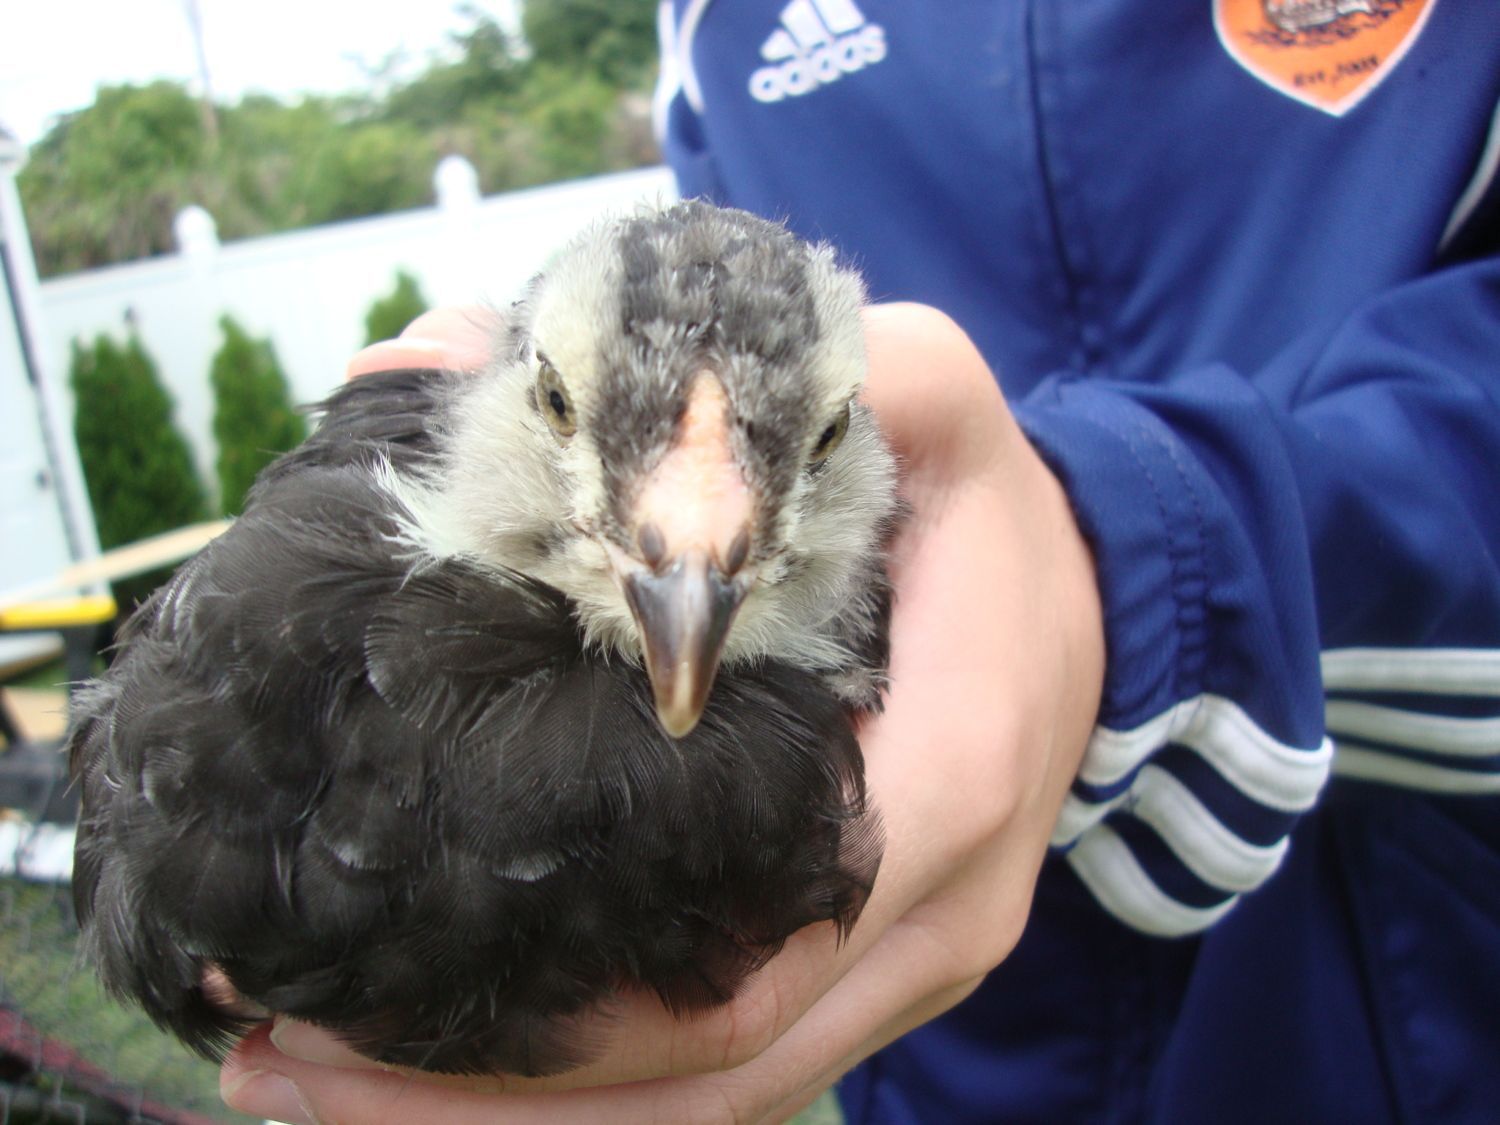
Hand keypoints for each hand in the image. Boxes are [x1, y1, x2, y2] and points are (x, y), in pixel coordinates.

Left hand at [221, 303, 1105, 1123]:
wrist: (1090, 595)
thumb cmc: (987, 504)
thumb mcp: (922, 395)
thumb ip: (763, 367)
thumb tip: (480, 355)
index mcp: (951, 777)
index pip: (762, 932)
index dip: (573, 992)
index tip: (367, 971)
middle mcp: (936, 914)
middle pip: (714, 1065)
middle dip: (497, 1093)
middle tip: (284, 1056)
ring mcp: (907, 964)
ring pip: (717, 1102)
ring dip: (520, 1119)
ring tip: (312, 1086)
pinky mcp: (871, 974)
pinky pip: (735, 1077)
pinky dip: (594, 1101)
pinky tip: (448, 1081)